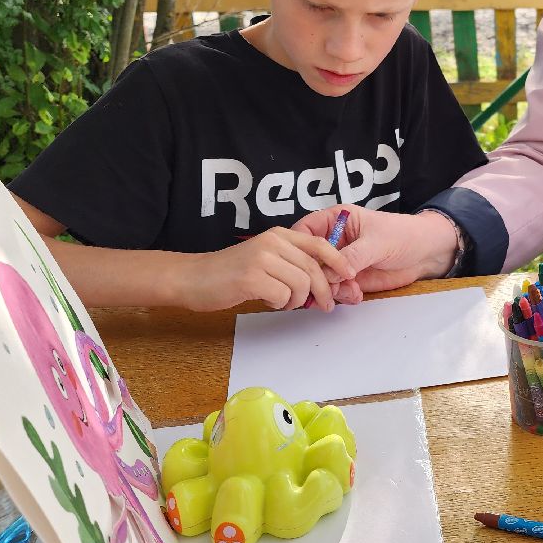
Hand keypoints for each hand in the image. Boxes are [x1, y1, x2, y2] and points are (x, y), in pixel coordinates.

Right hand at [179, 228, 354, 311]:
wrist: (192, 278)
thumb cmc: (230, 273)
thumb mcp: (264, 259)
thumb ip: (290, 263)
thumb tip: (323, 280)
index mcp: (279, 235)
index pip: (320, 244)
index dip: (339, 260)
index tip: (349, 276)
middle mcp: (273, 242)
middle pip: (314, 268)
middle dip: (324, 291)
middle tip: (325, 306)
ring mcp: (262, 258)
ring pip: (301, 284)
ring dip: (297, 300)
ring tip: (282, 302)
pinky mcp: (252, 277)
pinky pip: (283, 296)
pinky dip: (280, 304)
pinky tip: (266, 301)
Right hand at [294, 206, 459, 294]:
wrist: (425, 254)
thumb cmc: (403, 235)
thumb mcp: (377, 242)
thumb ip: (352, 256)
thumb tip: (329, 273)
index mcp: (335, 220)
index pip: (304, 231)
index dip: (302, 249)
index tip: (307, 265)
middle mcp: (333, 240)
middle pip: (308, 260)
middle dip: (315, 276)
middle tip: (329, 287)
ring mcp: (340, 262)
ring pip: (319, 279)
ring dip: (330, 289)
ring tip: (351, 290)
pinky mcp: (349, 279)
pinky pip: (334, 291)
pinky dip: (342, 296)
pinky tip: (357, 294)